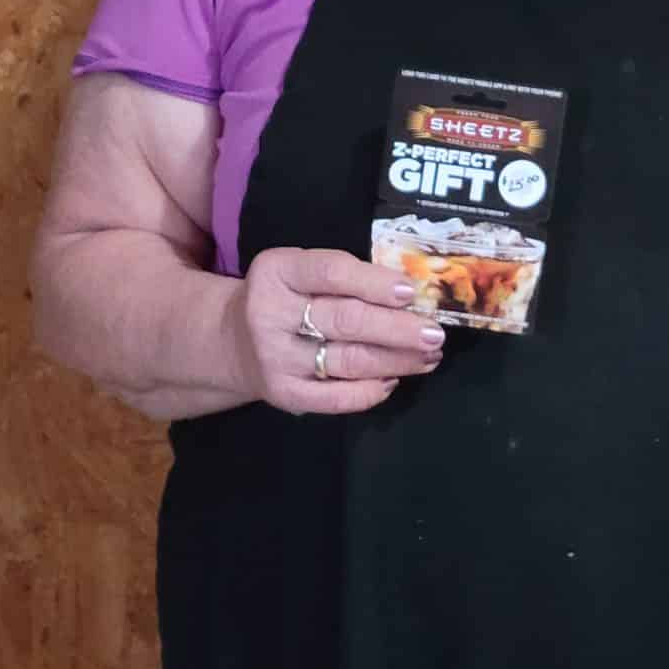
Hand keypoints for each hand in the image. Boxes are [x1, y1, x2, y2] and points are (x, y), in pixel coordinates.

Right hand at [230, 246, 446, 417]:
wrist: (234, 340)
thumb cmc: (286, 297)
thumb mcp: (301, 272)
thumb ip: (346, 277)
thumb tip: (411, 296)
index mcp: (277, 271)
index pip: (332, 273)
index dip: (375, 283)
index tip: (410, 292)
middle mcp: (270, 314)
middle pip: (347, 320)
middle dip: (399, 328)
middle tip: (434, 333)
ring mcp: (276, 358)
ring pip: (349, 360)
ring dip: (397, 360)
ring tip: (429, 356)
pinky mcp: (283, 393)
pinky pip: (337, 397)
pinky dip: (371, 391)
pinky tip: (394, 379)